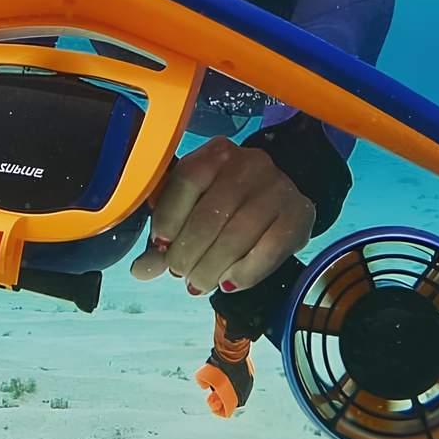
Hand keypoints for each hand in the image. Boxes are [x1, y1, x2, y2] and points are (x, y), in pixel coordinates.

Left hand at [128, 135, 314, 295]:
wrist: (278, 194)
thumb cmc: (225, 200)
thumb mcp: (194, 206)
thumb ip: (167, 236)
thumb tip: (140, 271)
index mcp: (215, 154)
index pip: (186, 181)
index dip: (168, 218)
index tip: (160, 246)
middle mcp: (248, 163)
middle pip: (210, 214)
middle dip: (188, 252)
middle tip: (180, 273)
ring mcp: (277, 187)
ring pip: (237, 236)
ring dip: (212, 268)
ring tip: (199, 283)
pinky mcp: (299, 214)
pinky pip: (269, 251)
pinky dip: (244, 273)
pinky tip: (228, 283)